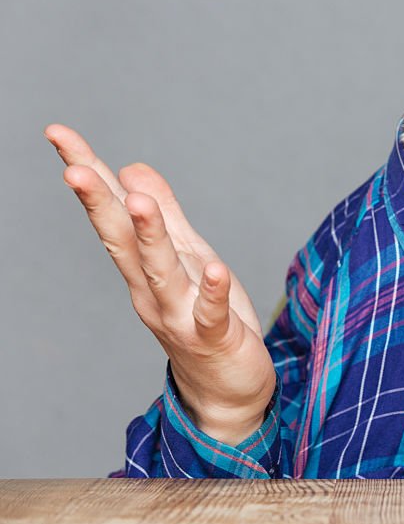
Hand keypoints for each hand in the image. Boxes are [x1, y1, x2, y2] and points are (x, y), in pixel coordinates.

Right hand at [45, 125, 275, 444]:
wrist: (227, 390)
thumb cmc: (206, 319)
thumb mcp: (188, 258)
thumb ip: (164, 216)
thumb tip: (131, 169)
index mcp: (143, 266)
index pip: (111, 212)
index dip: (87, 171)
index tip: (57, 133)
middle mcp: (150, 290)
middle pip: (121, 241)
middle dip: (99, 204)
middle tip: (72, 167)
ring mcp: (180, 315)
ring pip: (160, 273)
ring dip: (150, 239)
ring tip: (141, 204)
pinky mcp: (214, 335)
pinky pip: (211, 312)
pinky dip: (213, 292)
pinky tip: (218, 270)